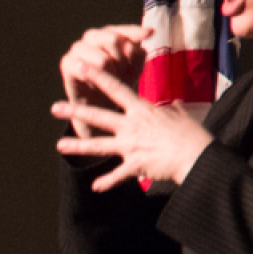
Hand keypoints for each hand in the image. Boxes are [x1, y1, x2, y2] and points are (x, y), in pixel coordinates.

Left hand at [52, 64, 213, 190]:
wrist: (198, 155)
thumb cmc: (192, 134)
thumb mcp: (181, 116)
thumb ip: (171, 110)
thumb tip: (172, 105)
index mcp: (142, 111)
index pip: (117, 89)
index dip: (98, 76)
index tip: (82, 66)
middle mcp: (132, 126)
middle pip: (99, 116)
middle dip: (76, 111)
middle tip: (54, 107)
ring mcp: (132, 146)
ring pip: (100, 145)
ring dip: (78, 146)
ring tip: (59, 145)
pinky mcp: (136, 165)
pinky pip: (118, 175)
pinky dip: (107, 182)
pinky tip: (95, 187)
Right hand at [58, 25, 151, 137]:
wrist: (99, 106)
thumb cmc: (119, 82)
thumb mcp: (134, 65)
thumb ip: (140, 48)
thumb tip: (149, 32)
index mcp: (107, 33)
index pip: (124, 30)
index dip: (136, 35)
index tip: (150, 35)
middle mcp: (91, 37)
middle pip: (113, 39)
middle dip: (123, 60)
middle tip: (124, 73)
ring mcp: (77, 48)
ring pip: (102, 58)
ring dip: (111, 74)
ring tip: (111, 81)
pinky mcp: (66, 62)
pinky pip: (84, 68)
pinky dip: (94, 78)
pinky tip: (96, 83)